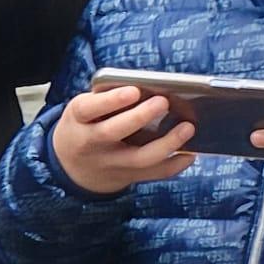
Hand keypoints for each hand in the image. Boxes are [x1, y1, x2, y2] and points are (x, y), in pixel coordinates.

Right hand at [52, 85, 195, 195]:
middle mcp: (91, 143)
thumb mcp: (85, 107)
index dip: (111, 100)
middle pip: (113, 132)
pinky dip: (175, 165)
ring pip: (139, 158)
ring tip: (188, 127)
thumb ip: (108, 98)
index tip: (134, 90)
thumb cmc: (86, 123)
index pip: (89, 108)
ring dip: (167, 143)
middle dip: (140, 117)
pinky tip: (190, 153)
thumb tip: (149, 86)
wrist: (73, 167)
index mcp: (78, 118)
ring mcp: (110, 163)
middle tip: (163, 101)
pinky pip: (153, 174)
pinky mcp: (127, 177)